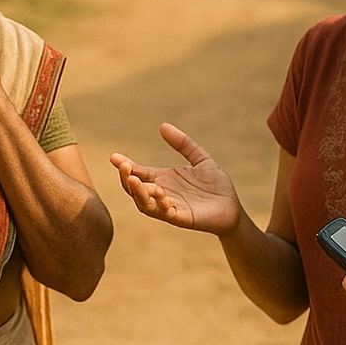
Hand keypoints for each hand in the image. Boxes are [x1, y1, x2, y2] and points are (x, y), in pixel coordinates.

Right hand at [108, 123, 245, 234]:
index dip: (125, 165)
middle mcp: (161, 194)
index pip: (137, 172)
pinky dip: (160, 206)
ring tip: (134, 180)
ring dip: (138, 193)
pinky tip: (161, 195)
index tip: (113, 156)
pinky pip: (166, 214)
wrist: (232, 207)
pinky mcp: (182, 218)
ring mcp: (170, 207)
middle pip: (135, 189)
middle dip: (126, 178)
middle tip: (123, 166)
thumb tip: (162, 126)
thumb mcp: (200, 159)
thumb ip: (183, 144)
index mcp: (162, 179)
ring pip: (145, 204)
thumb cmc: (215, 185)